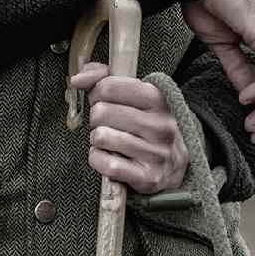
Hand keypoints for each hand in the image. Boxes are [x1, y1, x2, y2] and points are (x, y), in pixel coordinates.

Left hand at [68, 62, 188, 192]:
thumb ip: (104, 78)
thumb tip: (78, 79)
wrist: (176, 166)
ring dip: (98, 141)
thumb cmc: (148, 126)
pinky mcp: (149, 178)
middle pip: (101, 112)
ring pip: (101, 137)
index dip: (96, 94)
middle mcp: (161, 125)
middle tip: (106, 124)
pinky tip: (109, 158)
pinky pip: (107, 165)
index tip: (102, 101)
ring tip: (110, 142)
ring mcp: (157, 153)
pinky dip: (99, 161)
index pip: (108, 87)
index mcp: (158, 99)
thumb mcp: (136, 96)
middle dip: (96, 119)